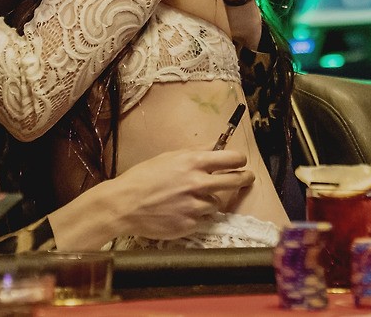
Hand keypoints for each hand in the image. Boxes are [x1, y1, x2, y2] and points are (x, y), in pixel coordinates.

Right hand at [111, 149, 253, 239]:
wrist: (124, 204)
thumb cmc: (143, 178)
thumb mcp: (168, 157)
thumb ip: (194, 152)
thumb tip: (215, 146)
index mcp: (193, 163)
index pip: (231, 159)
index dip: (240, 160)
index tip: (241, 162)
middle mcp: (198, 183)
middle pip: (235, 180)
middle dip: (245, 178)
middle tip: (247, 178)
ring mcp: (195, 206)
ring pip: (217, 203)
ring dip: (210, 201)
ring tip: (191, 200)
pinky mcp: (190, 224)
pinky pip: (203, 219)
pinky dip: (197, 215)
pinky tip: (182, 212)